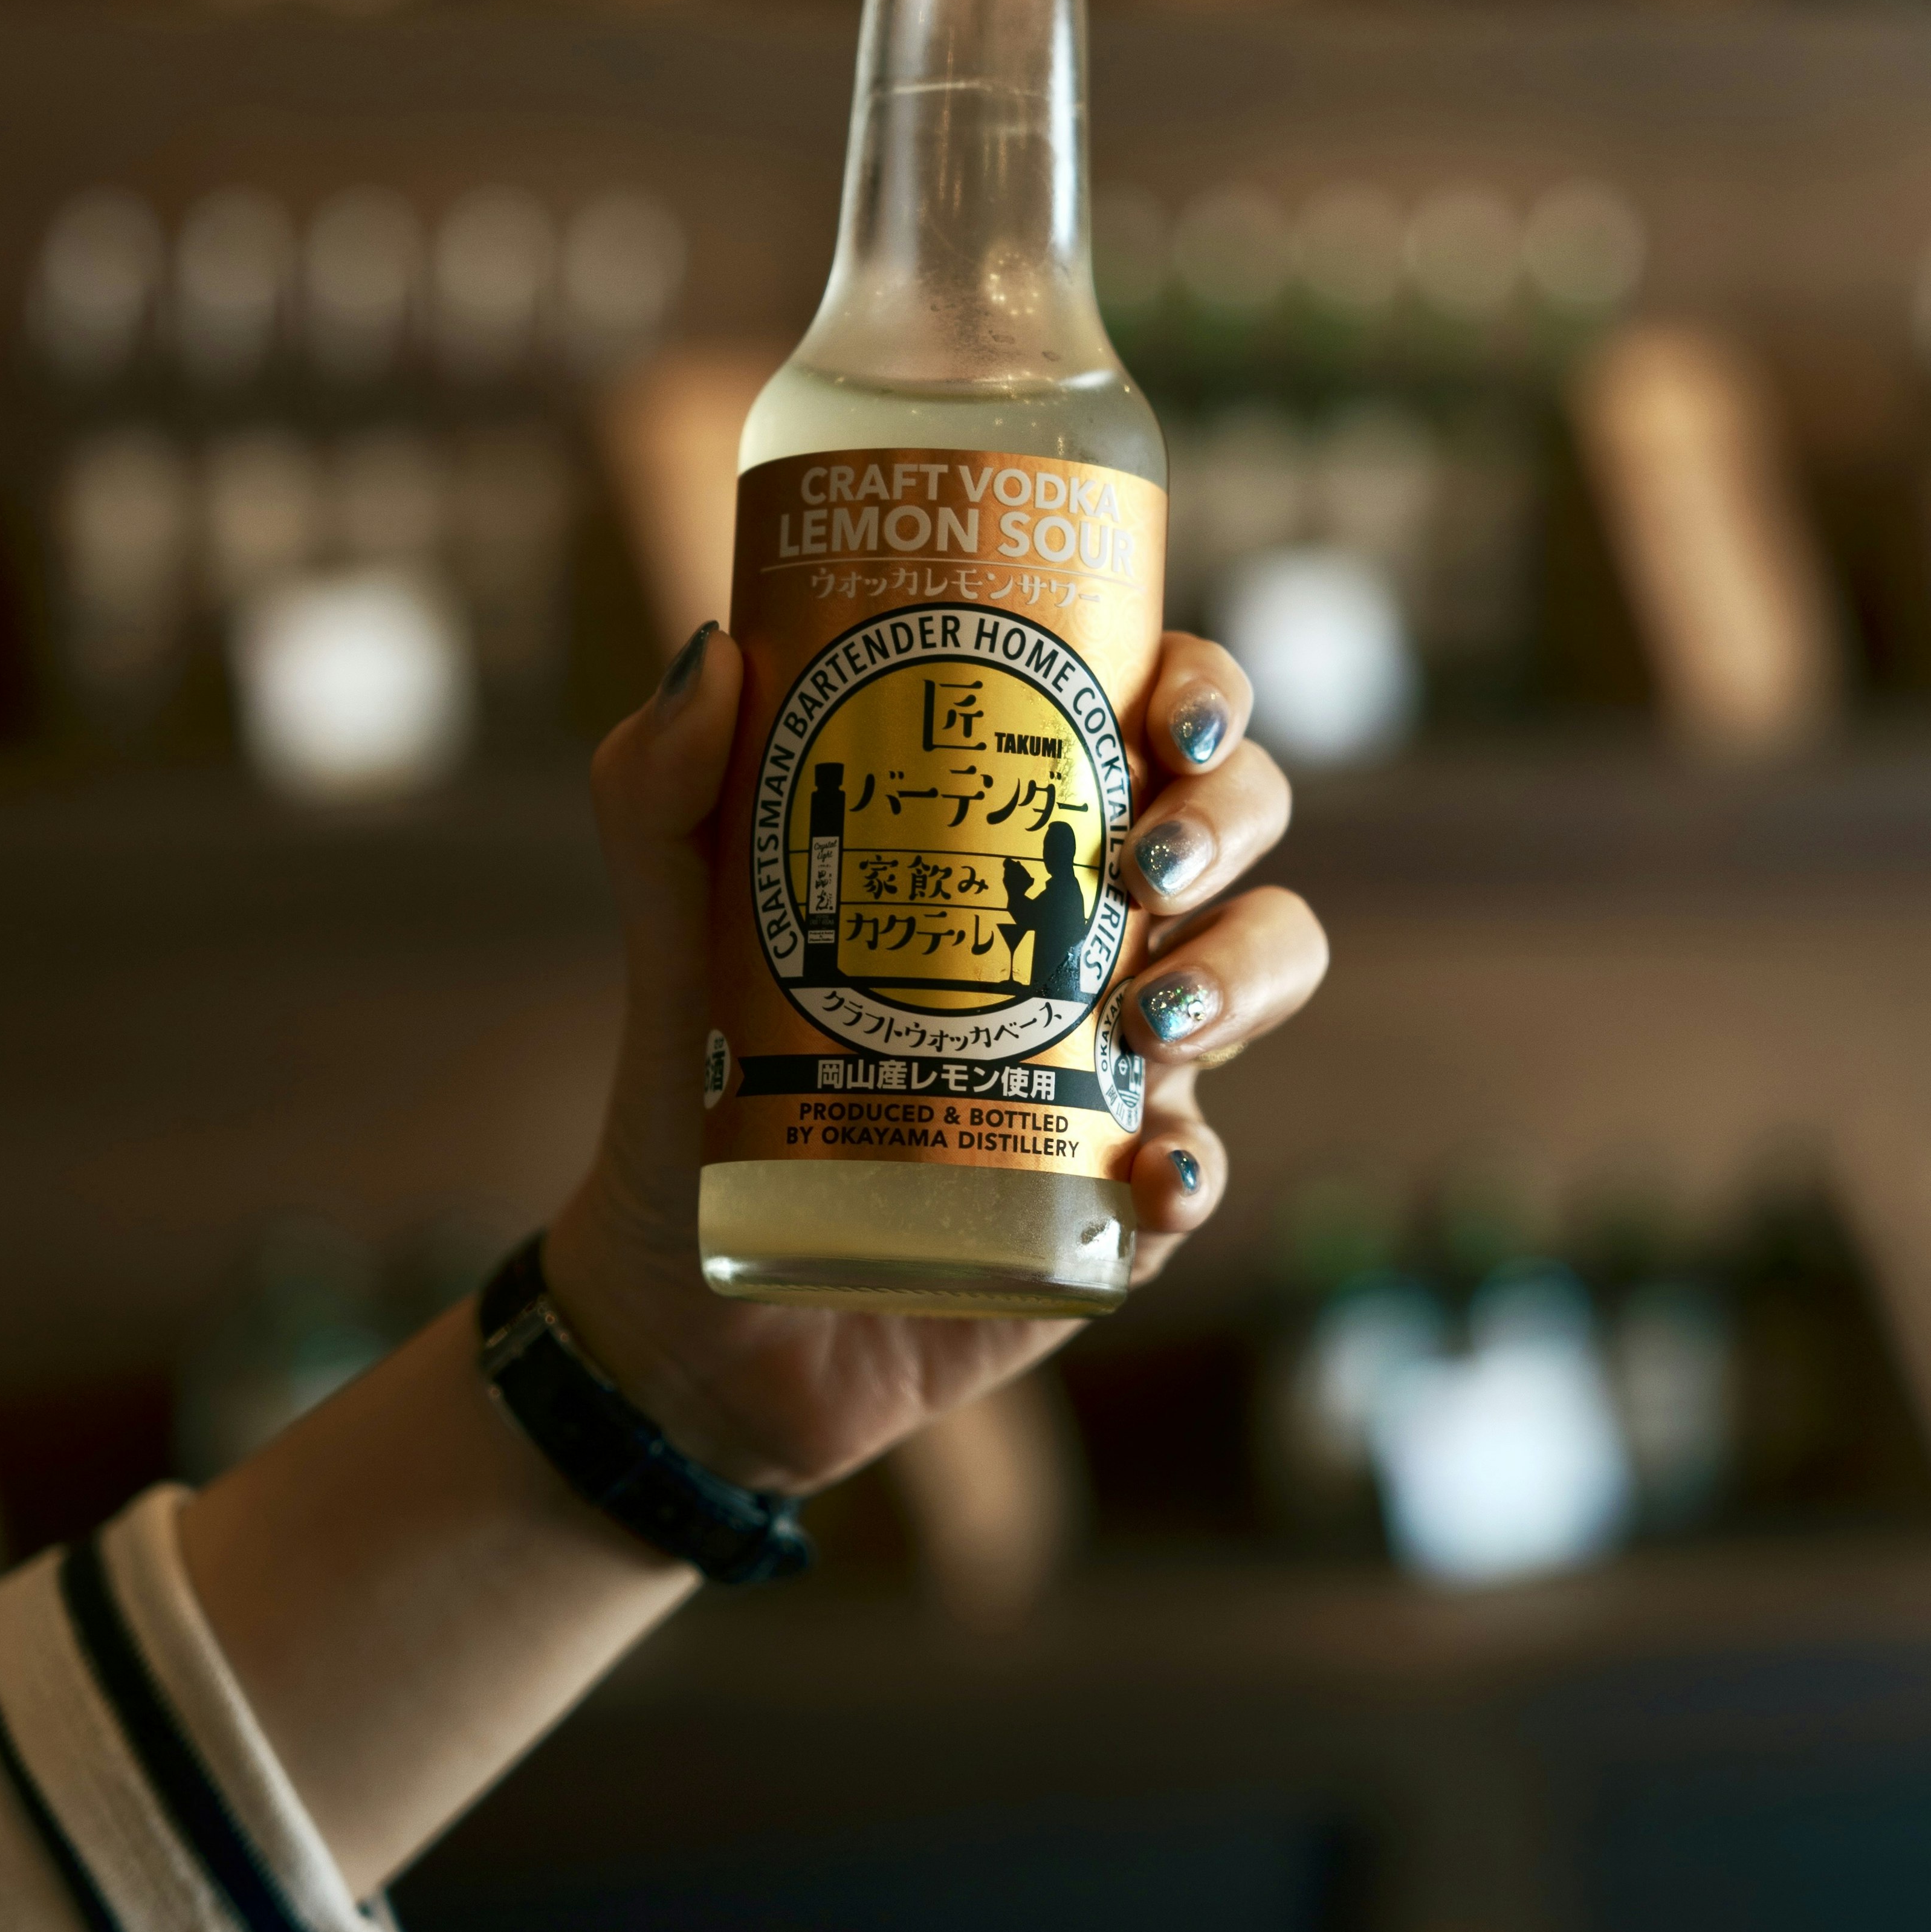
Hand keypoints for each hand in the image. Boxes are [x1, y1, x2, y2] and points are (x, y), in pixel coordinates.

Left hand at [545, 626, 1327, 1497]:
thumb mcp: (671, 912)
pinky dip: (1197, 1166)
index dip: (1201, 692)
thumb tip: (717, 653)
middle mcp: (1099, 925)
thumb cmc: (697, 1067)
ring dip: (1243, 974)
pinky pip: (1207, 1170)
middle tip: (1143, 869)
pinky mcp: (1117, 1197)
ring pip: (1268, 970)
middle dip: (1227, 823)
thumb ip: (662, 782)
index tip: (1169, 716)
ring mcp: (1125, 1061)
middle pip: (1244, 823)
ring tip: (1150, 1017)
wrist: (690, 1278)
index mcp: (1022, 825)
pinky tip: (1152, 1172)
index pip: (1157, 716)